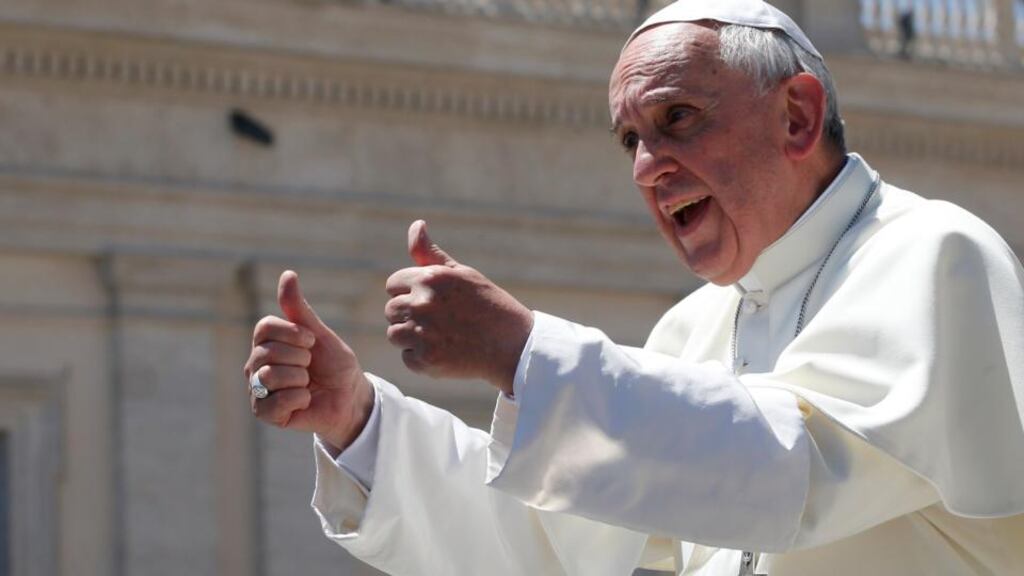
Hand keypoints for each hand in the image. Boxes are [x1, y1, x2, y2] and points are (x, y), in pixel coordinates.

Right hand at [243, 271, 373, 451]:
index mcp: (266, 343)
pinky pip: (275, 403)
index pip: (265, 327)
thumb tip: (288, 274)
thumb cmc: (334, 364)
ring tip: (308, 383)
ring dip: (301, 379)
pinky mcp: (265, 413)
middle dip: (301, 358)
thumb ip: (299, 309)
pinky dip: (299, 400)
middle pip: (268, 352)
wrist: (350, 395)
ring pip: (270, 376)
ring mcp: (258, 389)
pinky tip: (305, 400)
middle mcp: (256, 365)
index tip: (311, 342)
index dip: (294, 333)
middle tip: (311, 367)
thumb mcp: (319, 334)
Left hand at [384, 220, 533, 395]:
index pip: (393, 284)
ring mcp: (423, 333)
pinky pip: (407, 357)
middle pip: (391, 310)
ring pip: (394, 334)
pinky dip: (422, 358)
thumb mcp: (462, 273)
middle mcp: (423, 303)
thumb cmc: (487, 304)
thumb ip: (430, 254)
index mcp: (430, 278)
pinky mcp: (426, 360)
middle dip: (408, 315)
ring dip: (411, 337)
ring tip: (440, 336)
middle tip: (438, 321)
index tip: (432, 301)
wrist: (513, 345)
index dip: (410, 292)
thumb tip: (416, 224)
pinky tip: (445, 352)